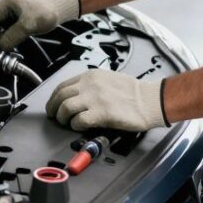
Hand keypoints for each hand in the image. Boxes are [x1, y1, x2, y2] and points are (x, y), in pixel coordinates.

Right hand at [0, 0, 80, 50]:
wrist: (60, 6)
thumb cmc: (48, 9)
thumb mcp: (30, 24)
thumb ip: (13, 36)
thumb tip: (0, 48)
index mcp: (5, 2)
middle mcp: (4, 6)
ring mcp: (8, 13)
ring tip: (0, 51)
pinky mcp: (13, 20)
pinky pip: (3, 31)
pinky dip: (3, 39)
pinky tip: (7, 46)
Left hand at [45, 69, 167, 131]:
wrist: (149, 100)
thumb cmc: (133, 92)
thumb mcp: (108, 79)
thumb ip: (91, 85)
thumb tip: (77, 97)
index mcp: (91, 76)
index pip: (63, 85)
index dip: (54, 98)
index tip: (53, 105)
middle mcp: (90, 85)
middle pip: (60, 96)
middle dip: (53, 109)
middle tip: (55, 117)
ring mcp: (95, 98)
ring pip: (65, 107)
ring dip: (63, 118)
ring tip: (67, 123)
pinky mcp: (101, 113)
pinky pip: (78, 120)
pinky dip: (75, 125)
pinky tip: (80, 127)